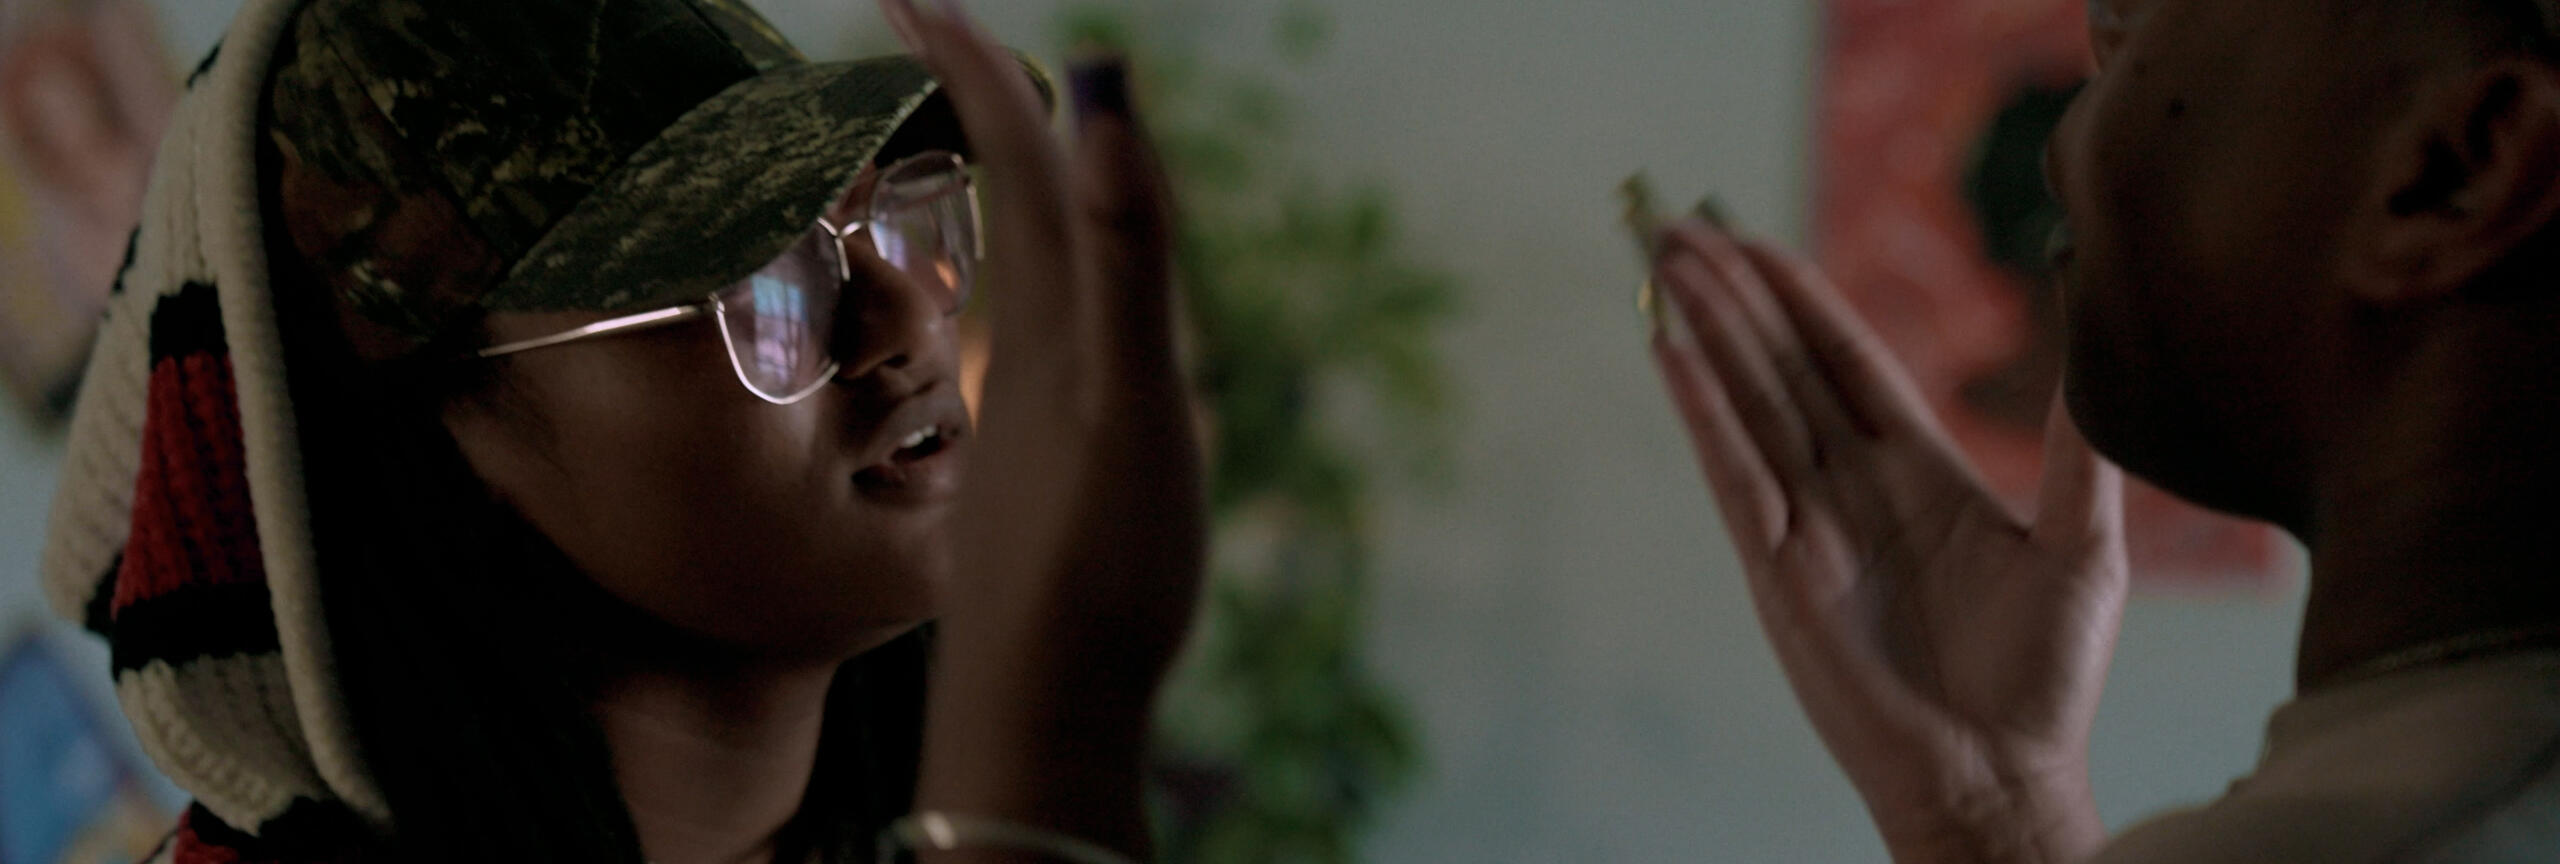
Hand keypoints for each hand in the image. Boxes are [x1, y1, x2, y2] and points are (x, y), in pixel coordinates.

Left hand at [879, 0, 1203, 852]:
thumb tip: (1096, 93)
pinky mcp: (1037, 464)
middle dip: (977, 105)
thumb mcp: (1136, 395)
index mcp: (1055, 319)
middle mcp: (1029, 349)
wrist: (1045, 703)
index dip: (974, 72)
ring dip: (1003, 189)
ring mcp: (1027, 409)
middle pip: (1008, 198)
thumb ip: (1127, 250)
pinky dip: (1029, 284)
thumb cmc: (1103, 559)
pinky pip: (1029, 337)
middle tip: (940, 27)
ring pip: (1014, 266)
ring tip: (1001, 132)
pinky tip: (1037, 310)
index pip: (1014, 161)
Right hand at [1647, 221, 2127, 863]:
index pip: (1847, 359)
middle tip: (1682, 222)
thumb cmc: (2045, 676)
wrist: (2001, 773)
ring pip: (1748, 401)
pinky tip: (1671, 351)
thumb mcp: (2085, 542)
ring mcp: (1808, 525)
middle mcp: (1851, 489)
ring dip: (1707, 328)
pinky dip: (1702, 409)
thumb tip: (2105, 341)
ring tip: (1665, 259)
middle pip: (1780, 364)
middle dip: (1733, 293)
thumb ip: (2080, 441)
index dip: (1801, 297)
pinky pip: (1732, 470)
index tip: (1757, 239)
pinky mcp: (1779, 567)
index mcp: (1918, 472)